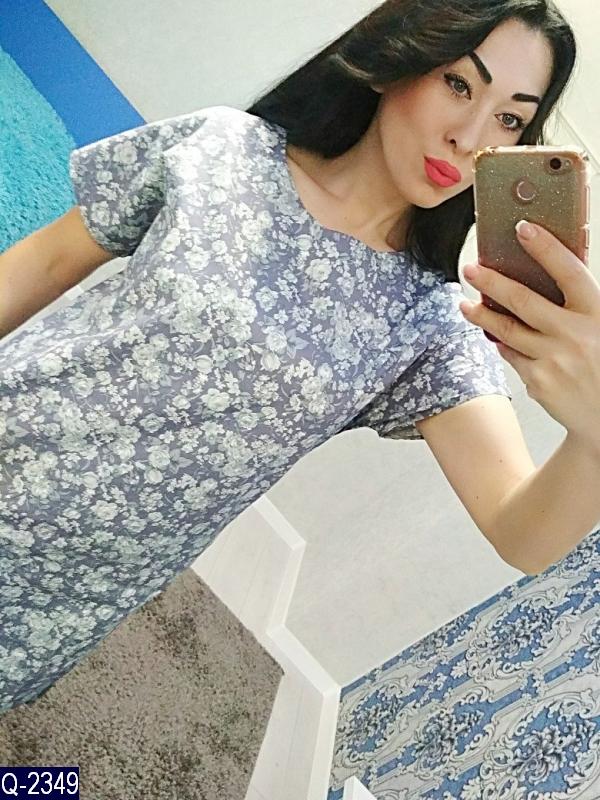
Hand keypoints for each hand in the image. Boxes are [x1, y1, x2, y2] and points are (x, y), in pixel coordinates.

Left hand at [459, 221, 599, 439]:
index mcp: (597, 314)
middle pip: (523, 301)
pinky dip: (503, 345)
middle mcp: (574, 335)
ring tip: (465, 305)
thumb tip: (549, 276)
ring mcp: (553, 360)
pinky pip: (512, 356)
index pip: (569, 271)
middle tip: (470, 268)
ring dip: (482, 315)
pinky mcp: (538, 382)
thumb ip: (581, 306)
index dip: (545, 248)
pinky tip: (496, 337)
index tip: (523, 229)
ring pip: (507, 331)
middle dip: (491, 281)